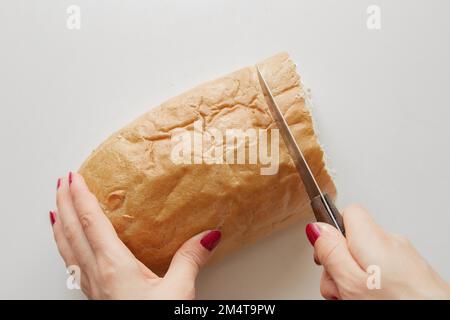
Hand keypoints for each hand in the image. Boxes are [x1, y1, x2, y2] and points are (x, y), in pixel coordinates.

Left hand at [50, 172, 220, 298]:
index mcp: (114, 267)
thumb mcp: (178, 294)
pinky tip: (69, 248)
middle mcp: (96, 275)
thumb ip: (190, 260)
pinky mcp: (94, 297)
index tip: (74, 177)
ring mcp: (91, 287)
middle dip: (64, 203)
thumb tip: (207, 236)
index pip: (91, 223)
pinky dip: (65, 246)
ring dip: (60, 224)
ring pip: (66, 248)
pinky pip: (71, 264)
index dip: (81, 197)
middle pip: (70, 232)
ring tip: (57, 207)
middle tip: (61, 182)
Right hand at [305, 204, 449, 299]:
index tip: (325, 254)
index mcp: (374, 238)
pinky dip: (373, 284)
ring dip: (355, 277)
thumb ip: (330, 251)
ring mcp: (406, 258)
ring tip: (358, 298)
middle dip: (340, 263)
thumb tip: (316, 228)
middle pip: (353, 239)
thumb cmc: (399, 305)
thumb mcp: (350, 282)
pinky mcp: (413, 273)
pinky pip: (383, 270)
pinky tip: (373, 299)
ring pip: (367, 258)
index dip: (331, 232)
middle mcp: (392, 242)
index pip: (347, 211)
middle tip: (341, 287)